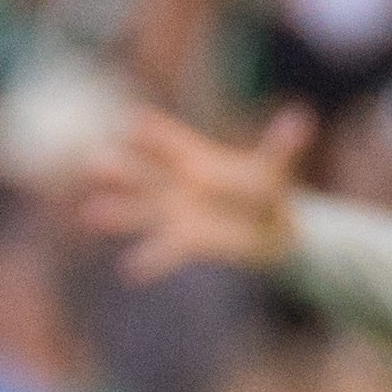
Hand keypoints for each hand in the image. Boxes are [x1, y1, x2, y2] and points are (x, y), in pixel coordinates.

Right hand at [81, 107, 306, 280]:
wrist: (274, 229)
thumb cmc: (271, 191)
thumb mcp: (275, 170)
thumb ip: (281, 147)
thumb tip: (301, 121)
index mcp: (199, 159)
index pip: (172, 144)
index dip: (154, 134)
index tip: (132, 121)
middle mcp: (181, 184)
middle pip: (145, 176)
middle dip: (122, 171)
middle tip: (94, 162)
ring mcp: (178, 213)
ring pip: (143, 212)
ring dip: (118, 213)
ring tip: (90, 213)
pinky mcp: (186, 241)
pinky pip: (164, 253)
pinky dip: (150, 262)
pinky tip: (131, 271)